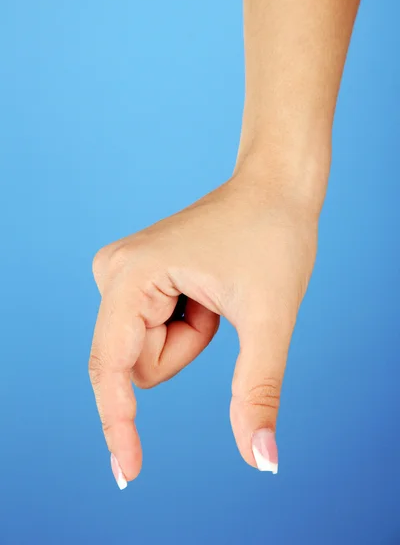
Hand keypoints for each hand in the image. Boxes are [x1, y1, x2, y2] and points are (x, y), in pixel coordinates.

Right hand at [89, 172, 317, 486]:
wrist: (274, 189)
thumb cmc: (273, 236)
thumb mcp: (269, 319)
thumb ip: (258, 391)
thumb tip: (261, 461)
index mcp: (131, 274)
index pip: (113, 367)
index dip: (118, 423)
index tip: (129, 472)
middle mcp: (113, 271)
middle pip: (139, 364)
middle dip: (187, 349)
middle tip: (219, 305)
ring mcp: (120, 273)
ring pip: (149, 353)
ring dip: (190, 336)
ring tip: (215, 293)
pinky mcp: (134, 278)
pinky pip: (154, 334)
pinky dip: (188, 325)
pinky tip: (205, 289)